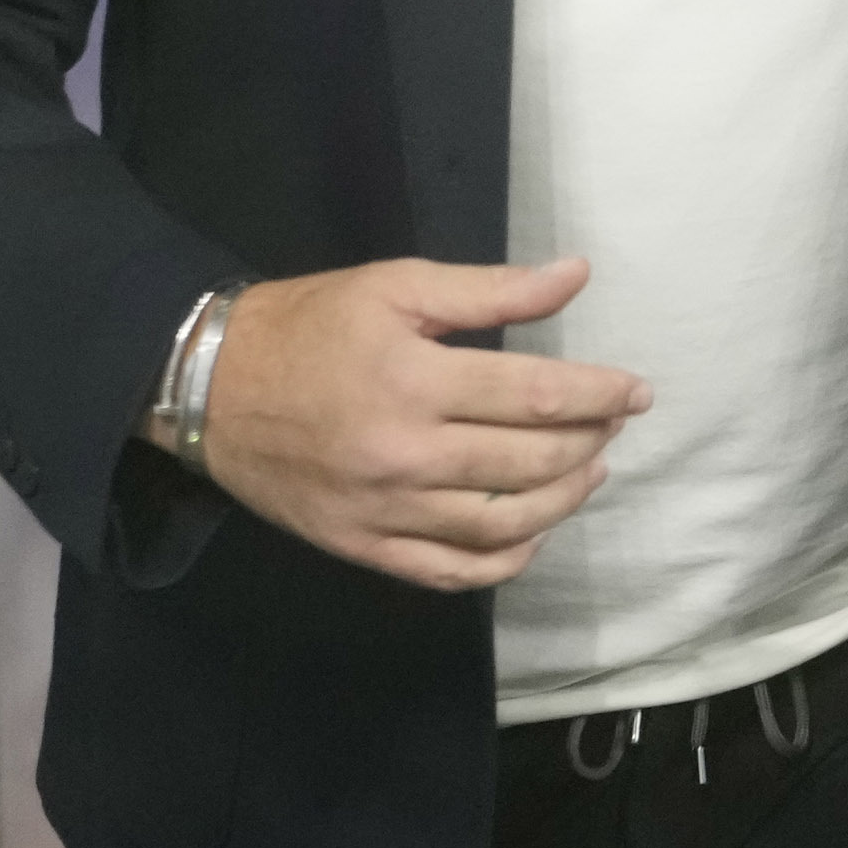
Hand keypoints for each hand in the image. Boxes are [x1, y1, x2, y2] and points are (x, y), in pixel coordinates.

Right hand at [198, 256, 647, 591]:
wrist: (211, 386)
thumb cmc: (310, 324)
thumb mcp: (396, 286)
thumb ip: (490, 289)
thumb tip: (576, 275)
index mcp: (414, 379)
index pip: (534, 397)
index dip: (598, 395)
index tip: (636, 390)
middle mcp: (404, 454)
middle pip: (528, 464)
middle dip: (588, 442)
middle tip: (613, 422)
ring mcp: (383, 510)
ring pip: (499, 526)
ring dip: (561, 502)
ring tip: (589, 471)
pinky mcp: (363, 546)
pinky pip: (448, 572)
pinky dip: (502, 562)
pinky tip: (532, 535)